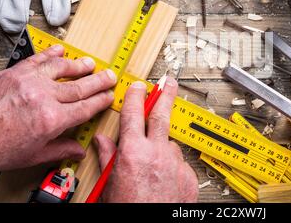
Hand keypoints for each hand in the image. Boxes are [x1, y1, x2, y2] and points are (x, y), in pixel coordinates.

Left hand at [0, 45, 116, 170]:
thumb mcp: (31, 156)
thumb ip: (59, 150)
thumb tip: (77, 150)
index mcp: (51, 120)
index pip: (85, 108)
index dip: (100, 101)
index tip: (109, 96)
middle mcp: (43, 97)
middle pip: (79, 86)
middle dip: (98, 81)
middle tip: (109, 76)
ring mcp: (29, 82)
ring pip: (62, 68)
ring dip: (79, 65)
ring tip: (90, 63)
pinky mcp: (15, 73)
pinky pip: (38, 59)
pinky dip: (51, 53)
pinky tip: (60, 50)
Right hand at [94, 78, 198, 202]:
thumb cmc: (128, 208)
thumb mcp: (108, 185)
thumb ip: (108, 157)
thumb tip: (101, 141)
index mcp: (133, 152)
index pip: (135, 113)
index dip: (137, 96)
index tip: (140, 86)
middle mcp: (157, 153)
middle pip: (162, 115)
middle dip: (167, 94)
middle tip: (170, 82)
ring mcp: (176, 164)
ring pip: (169, 145)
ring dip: (161, 148)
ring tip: (151, 168)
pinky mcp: (189, 176)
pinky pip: (179, 164)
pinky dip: (170, 167)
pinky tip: (162, 180)